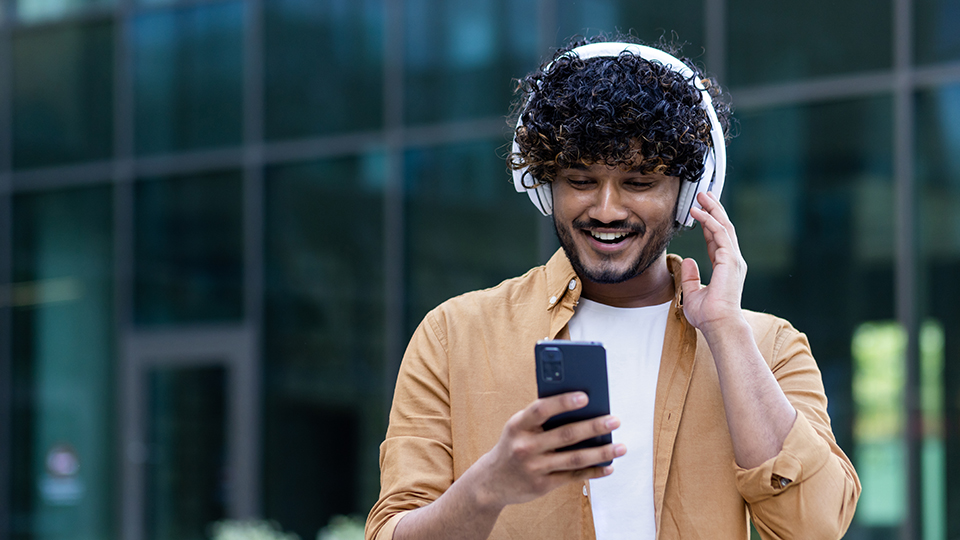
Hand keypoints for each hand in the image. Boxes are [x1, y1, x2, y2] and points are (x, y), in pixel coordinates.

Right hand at [469, 391, 625, 510]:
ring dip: (601, 452)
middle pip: (566, 435)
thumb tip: (583, 408)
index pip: (541, 409)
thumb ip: (542, 418)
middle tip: (615, 420)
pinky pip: (573, 476)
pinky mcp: (542, 485)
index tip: (586, 396)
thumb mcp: (518, 427)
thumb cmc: (513, 445)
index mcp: (518, 425)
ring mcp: (534, 468)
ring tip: (621, 446)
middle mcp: (525, 446)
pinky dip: (593, 471)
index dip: (563, 402)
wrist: (491, 482)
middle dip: (594, 426)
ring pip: (574, 458)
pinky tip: (609, 466)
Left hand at [680, 191, 747, 335]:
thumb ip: (691, 277)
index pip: (716, 239)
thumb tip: (688, 261)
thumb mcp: (693, 293)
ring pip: (723, 227)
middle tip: (704, 195)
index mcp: (725, 267)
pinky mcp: (730, 259)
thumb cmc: (708, 315)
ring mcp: (733, 259)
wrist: (719, 325)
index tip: (700, 211)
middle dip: (714, 210)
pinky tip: (698, 212)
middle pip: (723, 228)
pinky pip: (719, 234)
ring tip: (702, 196)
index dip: (708, 223)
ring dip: (712, 210)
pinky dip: (709, 221)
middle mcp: (732, 261)